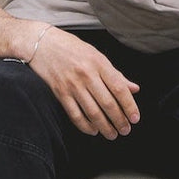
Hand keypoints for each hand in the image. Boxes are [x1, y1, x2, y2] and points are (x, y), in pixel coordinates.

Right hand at [25, 26, 139, 138]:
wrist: (42, 44)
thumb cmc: (72, 48)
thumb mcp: (97, 56)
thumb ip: (116, 74)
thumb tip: (134, 88)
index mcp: (99, 64)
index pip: (119, 89)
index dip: (129, 106)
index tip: (135, 118)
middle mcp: (87, 75)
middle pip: (107, 103)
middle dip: (119, 120)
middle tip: (125, 130)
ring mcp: (72, 85)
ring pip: (92, 112)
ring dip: (104, 127)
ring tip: (112, 134)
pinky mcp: (60, 93)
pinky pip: (74, 114)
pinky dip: (85, 126)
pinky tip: (93, 130)